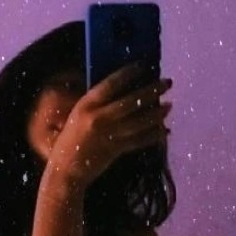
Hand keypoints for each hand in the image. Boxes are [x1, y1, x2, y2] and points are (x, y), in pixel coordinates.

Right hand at [47, 65, 171, 188]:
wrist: (65, 170)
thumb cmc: (71, 140)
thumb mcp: (79, 115)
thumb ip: (97, 104)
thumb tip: (124, 91)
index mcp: (87, 104)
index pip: (111, 83)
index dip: (129, 73)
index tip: (143, 65)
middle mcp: (99, 117)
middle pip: (132, 101)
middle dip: (152, 90)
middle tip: (167, 83)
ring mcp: (109, 134)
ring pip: (140, 121)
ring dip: (157, 113)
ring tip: (169, 105)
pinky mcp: (116, 149)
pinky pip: (140, 140)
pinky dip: (153, 135)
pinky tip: (164, 130)